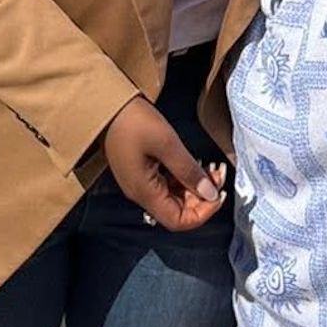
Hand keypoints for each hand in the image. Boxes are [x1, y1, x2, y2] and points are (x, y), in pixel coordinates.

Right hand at [102, 97, 225, 231]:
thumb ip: (189, 171)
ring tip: (212, 166)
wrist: (107, 105)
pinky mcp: (141, 171)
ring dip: (195, 186)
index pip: (178, 221)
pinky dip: (184, 177)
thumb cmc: (134, 122)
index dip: (202, 213)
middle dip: (202, 196)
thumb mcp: (167, 143)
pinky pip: (167, 184)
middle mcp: (141, 193)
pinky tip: (195, 163)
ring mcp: (140, 182)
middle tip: (219, 174)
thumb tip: (211, 194)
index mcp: (145, 192)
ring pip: (174, 197)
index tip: (218, 192)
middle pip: (178, 210)